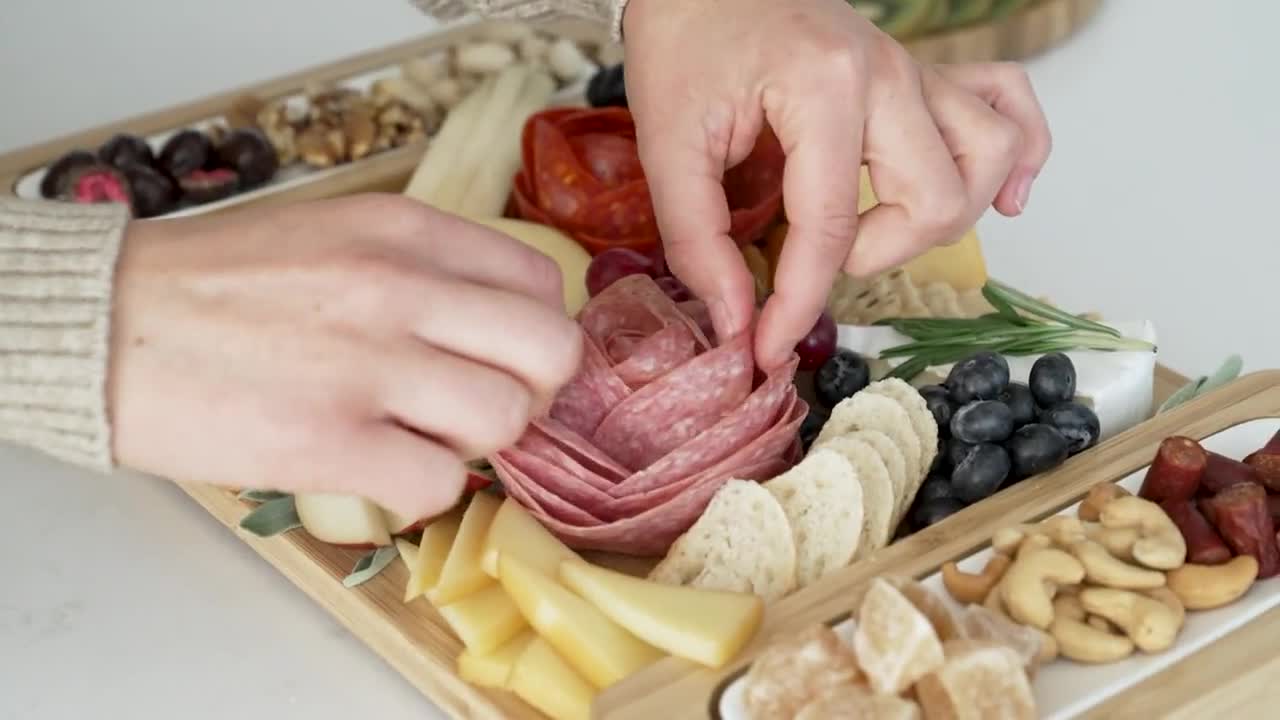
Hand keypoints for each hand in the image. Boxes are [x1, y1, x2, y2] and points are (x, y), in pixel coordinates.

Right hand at [108, 194, 581, 518]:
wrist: (102, 323)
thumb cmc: (214, 284)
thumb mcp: (333, 234)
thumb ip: (421, 268)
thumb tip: (492, 324)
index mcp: (405, 232)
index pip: (543, 283)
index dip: (536, 332)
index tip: (502, 358)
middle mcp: (401, 289)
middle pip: (551, 351)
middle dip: (532, 391)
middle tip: (482, 405)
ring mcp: (369, 365)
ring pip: (506, 419)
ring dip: (476, 444)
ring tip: (421, 436)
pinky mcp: (329, 441)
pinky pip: (440, 485)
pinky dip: (423, 490)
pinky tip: (381, 469)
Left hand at [621, 0, 1051, 368]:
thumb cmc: (683, 42)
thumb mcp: (667, 143)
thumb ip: (697, 239)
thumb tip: (736, 321)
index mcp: (824, 86)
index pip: (832, 226)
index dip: (799, 302)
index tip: (767, 347)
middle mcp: (888, 74)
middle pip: (934, 201)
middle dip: (873, 257)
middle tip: (809, 255)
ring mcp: (916, 69)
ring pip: (988, 156)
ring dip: (943, 214)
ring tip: (878, 228)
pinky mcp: (923, 72)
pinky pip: (1009, 104)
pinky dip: (1014, 156)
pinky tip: (992, 194)